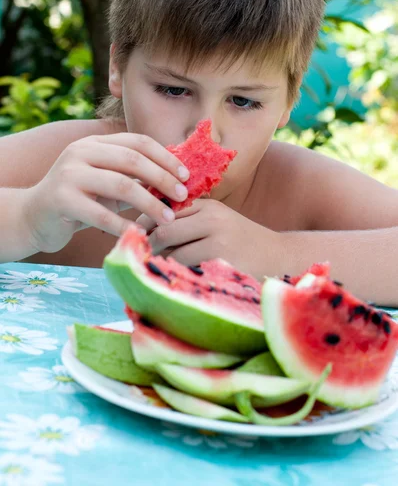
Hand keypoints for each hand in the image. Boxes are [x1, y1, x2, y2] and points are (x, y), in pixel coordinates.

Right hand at [23, 133, 189, 253]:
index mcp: (95, 143)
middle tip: (182, 197)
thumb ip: (135, 178)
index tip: (185, 176)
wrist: (35, 217)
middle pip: (133, 160)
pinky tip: (140, 234)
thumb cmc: (80, 200)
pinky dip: (124, 225)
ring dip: (150, 203)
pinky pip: (101, 214)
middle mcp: (81, 152)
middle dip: (162, 179)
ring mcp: (69, 174)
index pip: (138, 142)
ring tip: (168, 219)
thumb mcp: (108, 182)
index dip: (165, 157)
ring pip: (121, 185)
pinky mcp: (61, 199)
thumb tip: (177, 180)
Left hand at [137, 199, 281, 278]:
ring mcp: (218, 237)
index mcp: (208, 206)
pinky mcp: (222, 258)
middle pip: (164, 229)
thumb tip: (144, 231)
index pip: (164, 209)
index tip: (136, 239)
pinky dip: (175, 274)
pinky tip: (177, 280)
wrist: (280, 257)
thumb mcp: (218, 224)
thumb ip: (189, 222)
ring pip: (171, 249)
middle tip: (142, 259)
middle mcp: (212, 217)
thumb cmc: (242, 243)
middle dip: (148, 245)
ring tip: (159, 271)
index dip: (145, 225)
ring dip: (160, 262)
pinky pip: (185, 267)